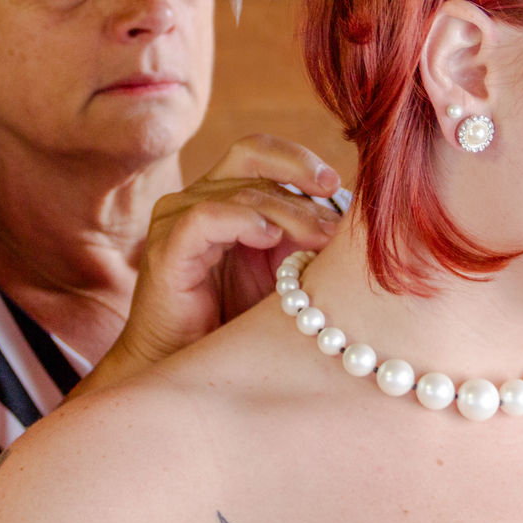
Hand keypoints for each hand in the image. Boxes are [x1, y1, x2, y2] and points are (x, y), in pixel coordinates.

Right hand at [103, 135, 341, 375]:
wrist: (183, 369)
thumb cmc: (234, 321)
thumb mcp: (281, 272)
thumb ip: (307, 240)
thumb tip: (357, 220)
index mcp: (222, 195)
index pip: (260, 152)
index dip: (300, 160)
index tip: (336, 184)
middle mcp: (196, 198)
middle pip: (250, 155)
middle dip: (300, 175)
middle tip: (334, 207)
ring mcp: (175, 221)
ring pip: (239, 191)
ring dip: (287, 212)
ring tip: (318, 238)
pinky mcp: (165, 251)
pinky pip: (205, 218)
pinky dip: (242, 221)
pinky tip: (269, 238)